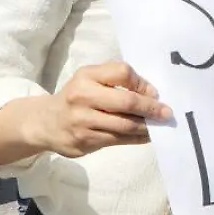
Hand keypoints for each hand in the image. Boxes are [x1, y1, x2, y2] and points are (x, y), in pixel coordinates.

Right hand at [34, 62, 171, 158]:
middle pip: (126, 101)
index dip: (142, 83)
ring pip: (124, 125)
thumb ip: (116, 80)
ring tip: (160, 125)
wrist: (46, 123)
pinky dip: (136, 138)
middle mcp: (82, 97)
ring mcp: (82, 121)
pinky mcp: (85, 141)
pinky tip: (146, 136)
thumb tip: (151, 93)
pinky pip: (118, 140)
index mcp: (86, 76)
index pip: (122, 73)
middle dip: (150, 108)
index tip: (155, 93)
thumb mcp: (91, 79)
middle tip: (167, 113)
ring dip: (146, 126)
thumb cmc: (77, 97)